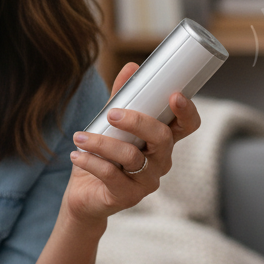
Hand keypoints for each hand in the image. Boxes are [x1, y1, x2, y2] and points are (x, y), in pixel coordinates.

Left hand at [64, 62, 201, 225]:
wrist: (84, 195)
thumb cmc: (102, 157)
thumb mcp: (109, 125)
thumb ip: (120, 99)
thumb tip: (131, 67)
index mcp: (161, 141)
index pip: (186, 127)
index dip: (186, 112)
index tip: (174, 95)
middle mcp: (160, 161)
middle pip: (161, 138)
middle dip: (137, 121)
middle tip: (111, 112)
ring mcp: (146, 181)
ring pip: (132, 157)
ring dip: (103, 143)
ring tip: (80, 136)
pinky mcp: (127, 196)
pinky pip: (111, 175)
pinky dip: (91, 162)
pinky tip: (76, 155)